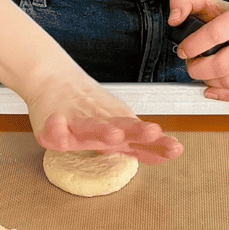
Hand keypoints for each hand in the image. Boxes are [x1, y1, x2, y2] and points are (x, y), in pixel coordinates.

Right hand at [27, 77, 183, 164]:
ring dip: (102, 130)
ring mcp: (78, 120)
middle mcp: (101, 123)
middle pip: (121, 128)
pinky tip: (57, 129)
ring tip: (113, 135)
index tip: (175, 148)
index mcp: (119, 127)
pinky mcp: (54, 122)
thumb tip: (174, 150)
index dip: (157, 145)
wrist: (54, 79)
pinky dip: (56, 129)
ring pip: (91, 127)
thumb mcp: (119, 124)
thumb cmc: (89, 109)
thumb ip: (142, 145)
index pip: (141, 140)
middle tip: (153, 132)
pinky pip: (54, 129)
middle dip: (137, 131)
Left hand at [169, 0, 228, 100]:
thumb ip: (182, 2)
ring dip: (210, 82)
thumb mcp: (206, 1)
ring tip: (204, 73)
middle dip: (198, 70)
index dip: (192, 46)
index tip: (182, 51)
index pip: (213, 35)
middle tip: (191, 65)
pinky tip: (213, 87)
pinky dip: (224, 94)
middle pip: (222, 65)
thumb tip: (174, 19)